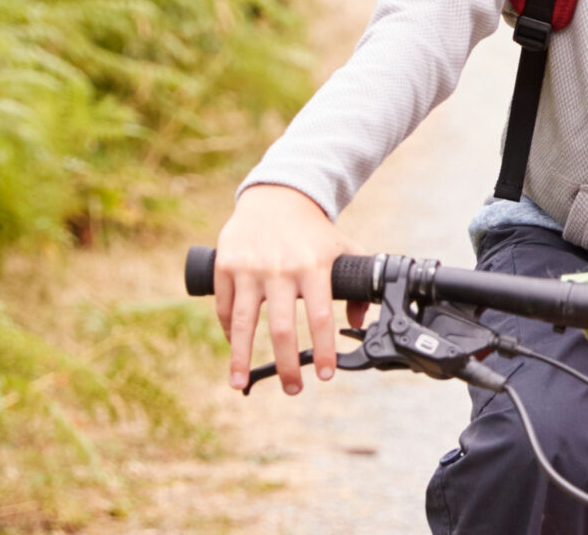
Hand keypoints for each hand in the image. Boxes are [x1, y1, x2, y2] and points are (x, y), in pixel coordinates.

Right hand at [214, 184, 362, 394]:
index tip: (326, 375)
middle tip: (293, 390)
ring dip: (241, 360)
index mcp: (314, 266)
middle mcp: (281, 270)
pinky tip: (234, 350)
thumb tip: (362, 321)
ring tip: (241, 384)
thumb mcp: (343, 249)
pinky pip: (225, 308)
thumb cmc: (314, 231)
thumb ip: (357, 285)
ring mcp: (250, 268)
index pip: (321, 317)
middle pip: (283, 329)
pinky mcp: (225, 266)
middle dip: (287, 365)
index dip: (324, 349)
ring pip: (244, 324)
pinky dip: (229, 332)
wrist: (277, 197)